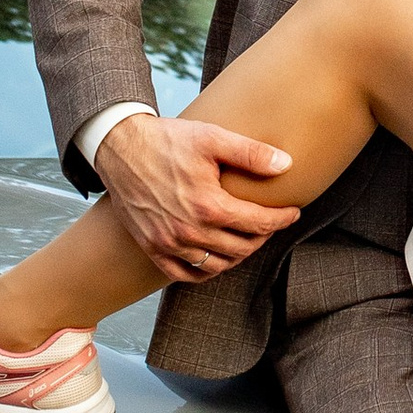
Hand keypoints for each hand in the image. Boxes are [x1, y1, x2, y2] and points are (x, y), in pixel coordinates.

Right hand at [96, 112, 299, 282]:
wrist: (120, 147)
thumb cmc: (167, 140)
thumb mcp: (212, 138)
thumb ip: (251, 153)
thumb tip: (286, 165)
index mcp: (209, 205)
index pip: (259, 223)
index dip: (282, 219)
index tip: (293, 212)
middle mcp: (189, 231)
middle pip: (242, 248)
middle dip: (263, 236)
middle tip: (270, 223)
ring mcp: (169, 243)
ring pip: (217, 266)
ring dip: (238, 256)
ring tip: (247, 239)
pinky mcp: (152, 247)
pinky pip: (185, 274)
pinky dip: (206, 271)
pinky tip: (216, 258)